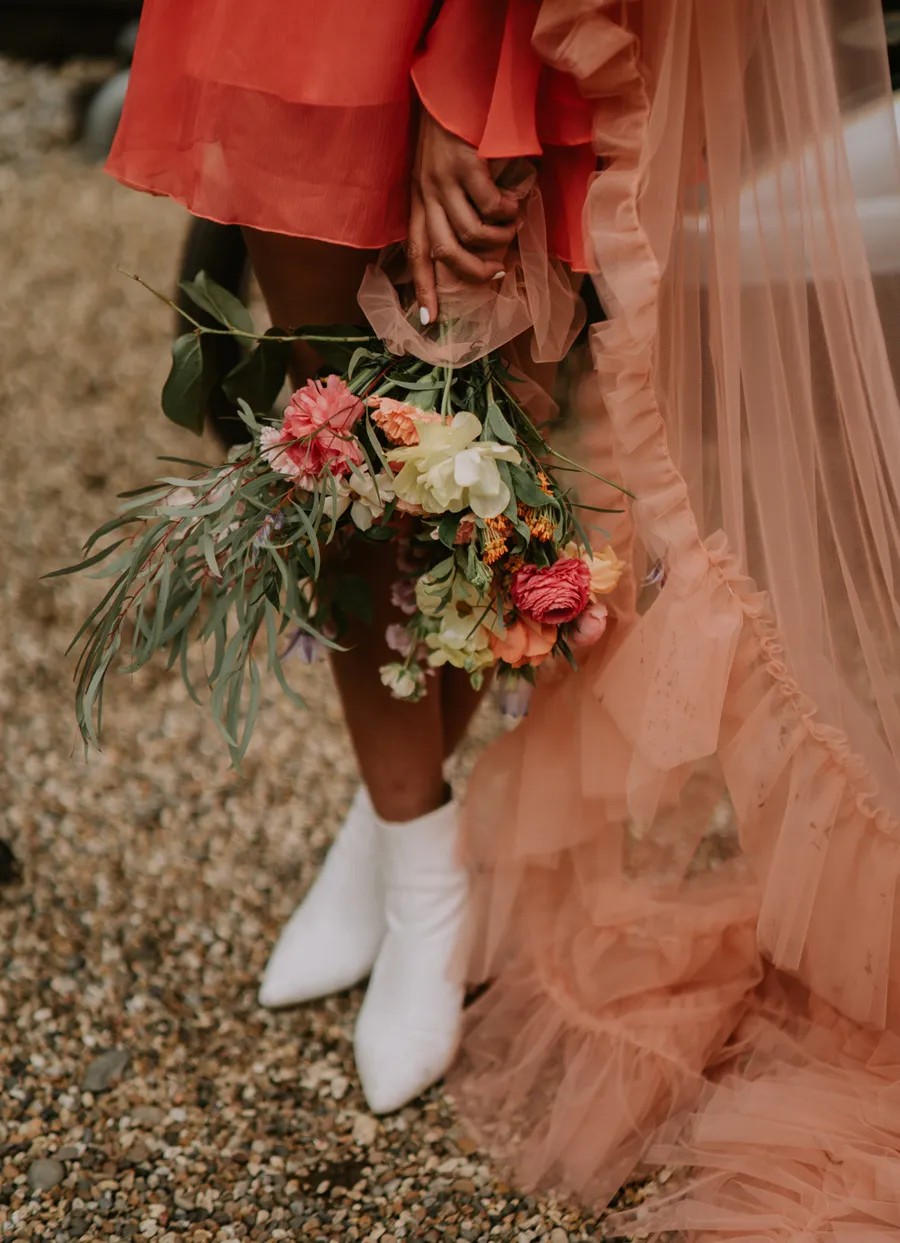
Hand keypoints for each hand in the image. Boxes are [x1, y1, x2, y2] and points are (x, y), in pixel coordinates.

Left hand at [408, 110, 522, 323]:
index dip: (423, 288)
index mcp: (417, 202)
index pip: (415, 253)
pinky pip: (490, 206)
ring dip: (498, 238)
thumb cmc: (451, 136)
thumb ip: (449, 207)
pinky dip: (507, 210)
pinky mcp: (466, 165)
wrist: (451, 88)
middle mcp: (426, 194)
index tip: (429, 322)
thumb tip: (474, 247)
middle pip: (444, 252)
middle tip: (497, 272)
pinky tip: (516, 201)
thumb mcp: (439, 175)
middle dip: (474, 271)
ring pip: (472, 233)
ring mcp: (444, 180)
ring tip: (511, 227)